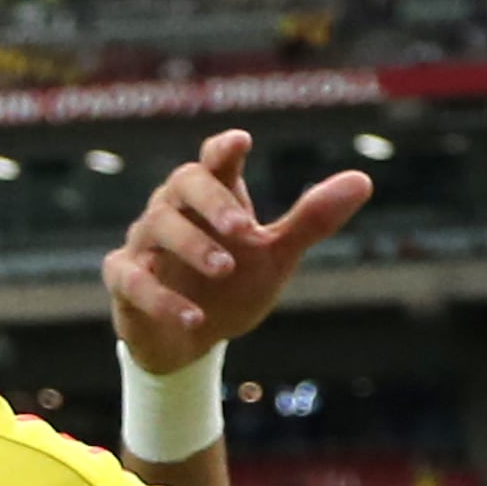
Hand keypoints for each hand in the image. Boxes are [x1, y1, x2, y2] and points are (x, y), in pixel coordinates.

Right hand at [104, 130, 373, 372]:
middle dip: (214, 202)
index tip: (240, 143)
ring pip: (157, 227)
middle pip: (184, 183)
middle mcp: (173, 210)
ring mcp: (144, 244)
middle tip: (247, 229)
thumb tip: (364, 179)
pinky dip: (162, 298)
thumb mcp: (275, 256)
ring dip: (193, 246)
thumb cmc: (232, 286)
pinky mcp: (123, 281)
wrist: (190, 342)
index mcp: (211, 196)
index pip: (215, 160)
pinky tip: (194, 319)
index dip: (224, 150)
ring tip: (226, 269)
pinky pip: (133, 280)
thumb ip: (311, 220)